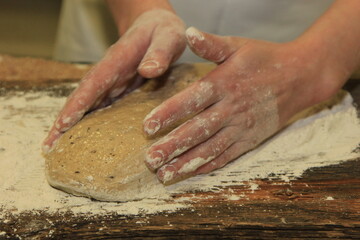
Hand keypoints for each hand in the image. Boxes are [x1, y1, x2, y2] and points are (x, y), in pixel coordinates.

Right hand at [43, 9, 185, 151]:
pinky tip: (85, 139)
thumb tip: (148, 69)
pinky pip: (101, 107)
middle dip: (65, 120)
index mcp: (119, 59)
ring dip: (72, 125)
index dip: (79, 103)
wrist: (156, 27)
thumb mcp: (168, 37)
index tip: (63, 123)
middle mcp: (110, 73)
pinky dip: (90, 122)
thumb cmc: (163, 31)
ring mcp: (112, 82)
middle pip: (83, 97)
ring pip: (88, 105)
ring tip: (57, 148)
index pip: (94, 82)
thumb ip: (160, 52)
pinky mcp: (117, 89)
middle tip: (49, 146)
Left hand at [143, 27, 343, 183]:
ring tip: (165, 175)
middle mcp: (231, 108)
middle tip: (150, 160)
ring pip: (210, 148)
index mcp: (224, 84)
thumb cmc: (266, 59)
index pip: (191, 101)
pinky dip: (209, 165)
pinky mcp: (250, 140)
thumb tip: (187, 32)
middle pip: (197, 130)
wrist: (301, 76)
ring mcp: (242, 127)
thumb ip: (211, 44)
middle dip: (172, 146)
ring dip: (186, 163)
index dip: (168, 114)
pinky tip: (191, 173)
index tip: (147, 127)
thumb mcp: (238, 46)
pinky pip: (227, 155)